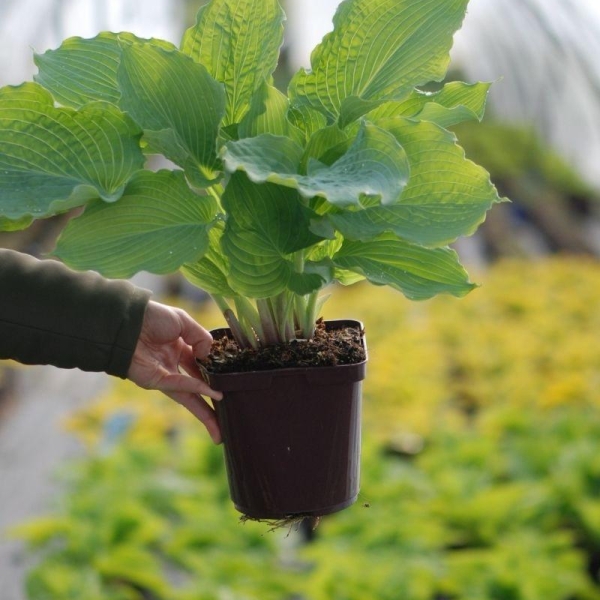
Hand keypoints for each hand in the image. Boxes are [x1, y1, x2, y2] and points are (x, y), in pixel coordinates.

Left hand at [127, 301, 222, 443]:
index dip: (215, 375)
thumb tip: (208, 356)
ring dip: (204, 412)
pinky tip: (213, 394)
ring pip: (189, 397)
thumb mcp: (183, 321)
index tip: (231, 383)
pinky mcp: (156, 381)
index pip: (201, 366)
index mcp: (180, 348)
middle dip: (211, 405)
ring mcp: (165, 375)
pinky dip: (196, 389)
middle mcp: (174, 364)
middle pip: (197, 388)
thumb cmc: (152, 317)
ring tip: (219, 428)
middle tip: (227, 417)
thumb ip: (200, 337)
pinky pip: (180, 386)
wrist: (127, 321)